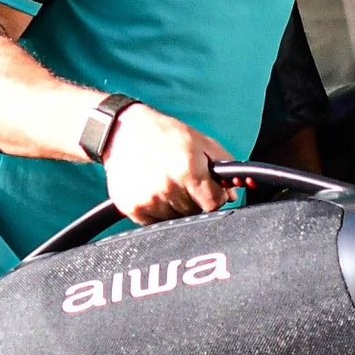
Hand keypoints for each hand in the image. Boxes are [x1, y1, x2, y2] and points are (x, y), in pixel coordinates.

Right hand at [100, 105, 232, 223]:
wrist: (122, 132)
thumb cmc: (164, 135)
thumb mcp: (200, 142)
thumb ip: (223, 166)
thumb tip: (233, 195)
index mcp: (189, 171)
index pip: (214, 204)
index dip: (214, 197)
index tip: (208, 190)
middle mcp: (168, 188)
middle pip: (195, 213)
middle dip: (194, 200)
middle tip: (181, 180)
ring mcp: (149, 201)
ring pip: (175, 220)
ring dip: (175, 207)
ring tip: (165, 183)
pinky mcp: (133, 209)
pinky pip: (155, 222)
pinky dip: (157, 211)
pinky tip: (152, 190)